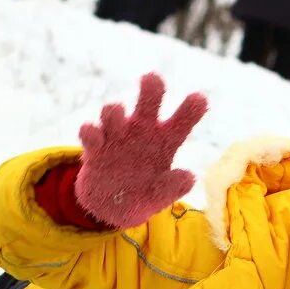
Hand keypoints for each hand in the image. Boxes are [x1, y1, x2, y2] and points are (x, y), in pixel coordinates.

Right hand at [75, 72, 207, 228]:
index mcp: (165, 141)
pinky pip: (90, 133)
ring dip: (114, 110)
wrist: (111, 209)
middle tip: (151, 79)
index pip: (182, 120)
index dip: (191, 108)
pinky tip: (93, 136)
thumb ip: (173, 187)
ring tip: (116, 113)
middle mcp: (141, 132)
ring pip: (113, 112)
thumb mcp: (160, 197)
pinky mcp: (95, 149)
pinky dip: (90, 131)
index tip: (199, 100)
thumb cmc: (142, 195)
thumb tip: (189, 177)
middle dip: (150, 87)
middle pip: (148, 101)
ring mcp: (116, 137)